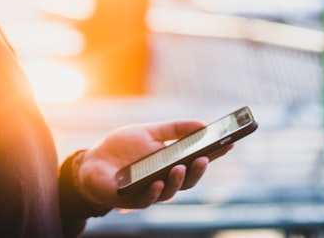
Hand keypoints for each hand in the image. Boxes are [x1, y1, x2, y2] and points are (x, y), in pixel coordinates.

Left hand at [74, 121, 231, 209]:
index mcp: (172, 164)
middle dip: (198, 169)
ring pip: (171, 191)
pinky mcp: (132, 199)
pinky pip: (147, 199)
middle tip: (205, 157)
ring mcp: (151, 191)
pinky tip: (157, 182)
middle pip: (188, 179)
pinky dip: (154, 191)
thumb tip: (202, 124)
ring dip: (178, 180)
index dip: (215, 153)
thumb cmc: (122, 148)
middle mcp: (166, 180)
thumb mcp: (149, 132)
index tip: (230, 142)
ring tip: (180, 166)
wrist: (93, 162)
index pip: (198, 159)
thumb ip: (173, 129)